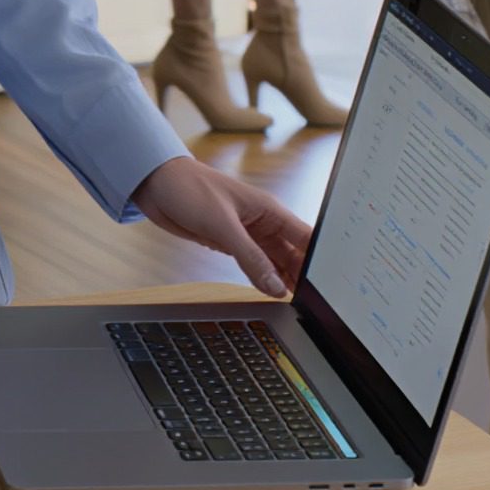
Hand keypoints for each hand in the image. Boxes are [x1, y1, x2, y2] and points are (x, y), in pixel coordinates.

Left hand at [131, 156, 308, 298]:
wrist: (154, 183)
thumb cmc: (189, 188)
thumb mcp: (222, 225)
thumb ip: (250, 257)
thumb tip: (276, 287)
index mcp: (270, 211)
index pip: (307, 239)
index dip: (324, 262)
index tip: (335, 287)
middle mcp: (264, 224)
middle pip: (296, 255)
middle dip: (306, 276)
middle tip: (320, 306)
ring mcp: (248, 235)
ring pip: (276, 263)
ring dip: (286, 280)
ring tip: (303, 306)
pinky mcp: (230, 244)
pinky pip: (256, 265)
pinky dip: (265, 279)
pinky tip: (273, 294)